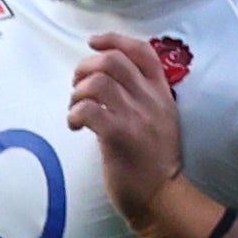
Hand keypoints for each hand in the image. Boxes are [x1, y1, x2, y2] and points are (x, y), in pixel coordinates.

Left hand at [66, 31, 184, 221]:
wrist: (163, 197)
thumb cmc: (154, 162)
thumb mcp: (160, 121)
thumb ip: (143, 99)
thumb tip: (108, 82)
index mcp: (162, 93)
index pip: (143, 51)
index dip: (115, 40)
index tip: (93, 43)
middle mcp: (150, 100)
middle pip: (113, 60)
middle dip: (86, 67)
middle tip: (77, 87)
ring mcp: (136, 117)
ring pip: (98, 82)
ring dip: (77, 93)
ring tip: (75, 110)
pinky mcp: (119, 136)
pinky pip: (88, 109)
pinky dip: (74, 114)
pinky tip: (75, 126)